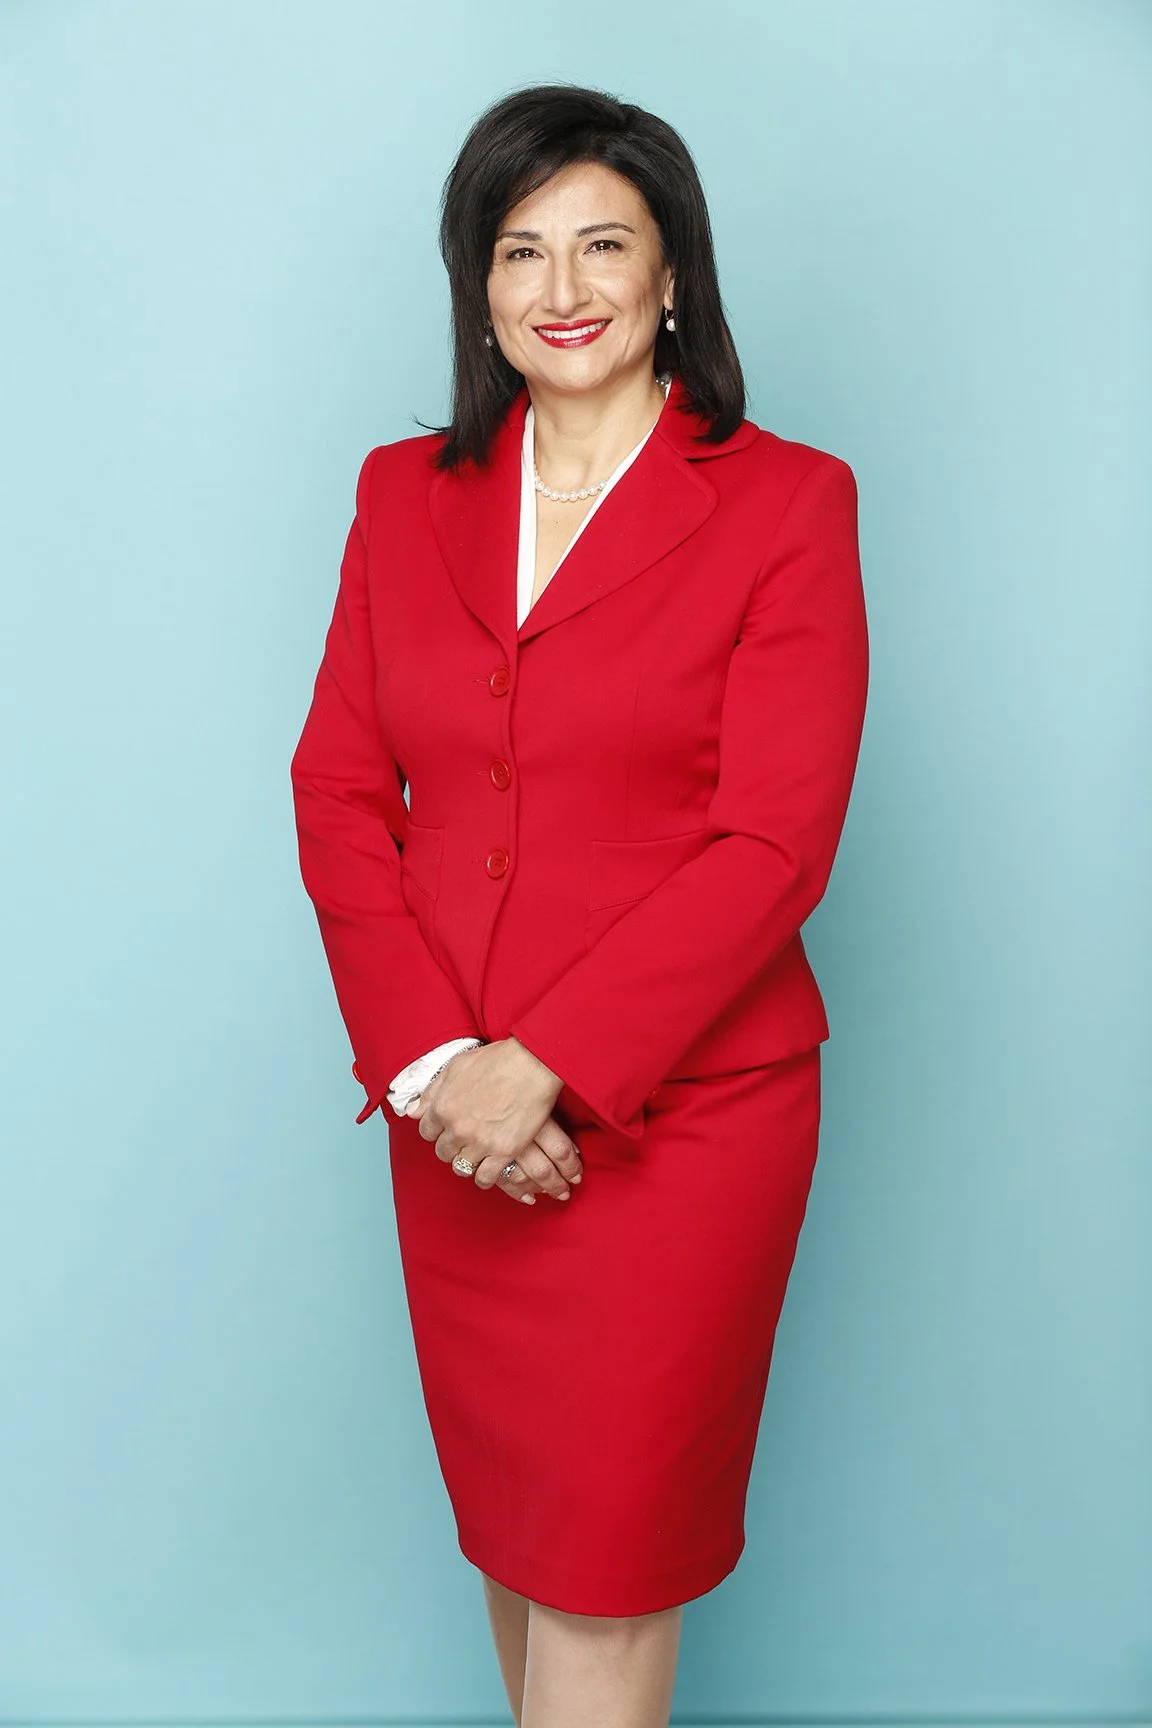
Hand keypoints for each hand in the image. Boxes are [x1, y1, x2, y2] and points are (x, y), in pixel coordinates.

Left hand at [413, 1038, 582, 1201]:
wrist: (532, 1065)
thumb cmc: (496, 1060)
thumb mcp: (456, 1067)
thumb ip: (432, 1092)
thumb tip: (412, 1111)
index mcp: (443, 1107)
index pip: (426, 1132)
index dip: (437, 1130)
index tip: (447, 1128)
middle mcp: (457, 1128)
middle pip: (443, 1152)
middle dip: (451, 1146)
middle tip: (465, 1139)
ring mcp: (480, 1142)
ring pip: (461, 1167)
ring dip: (467, 1162)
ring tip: (477, 1154)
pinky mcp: (503, 1152)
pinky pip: (485, 1178)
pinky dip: (484, 1177)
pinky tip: (490, 1169)